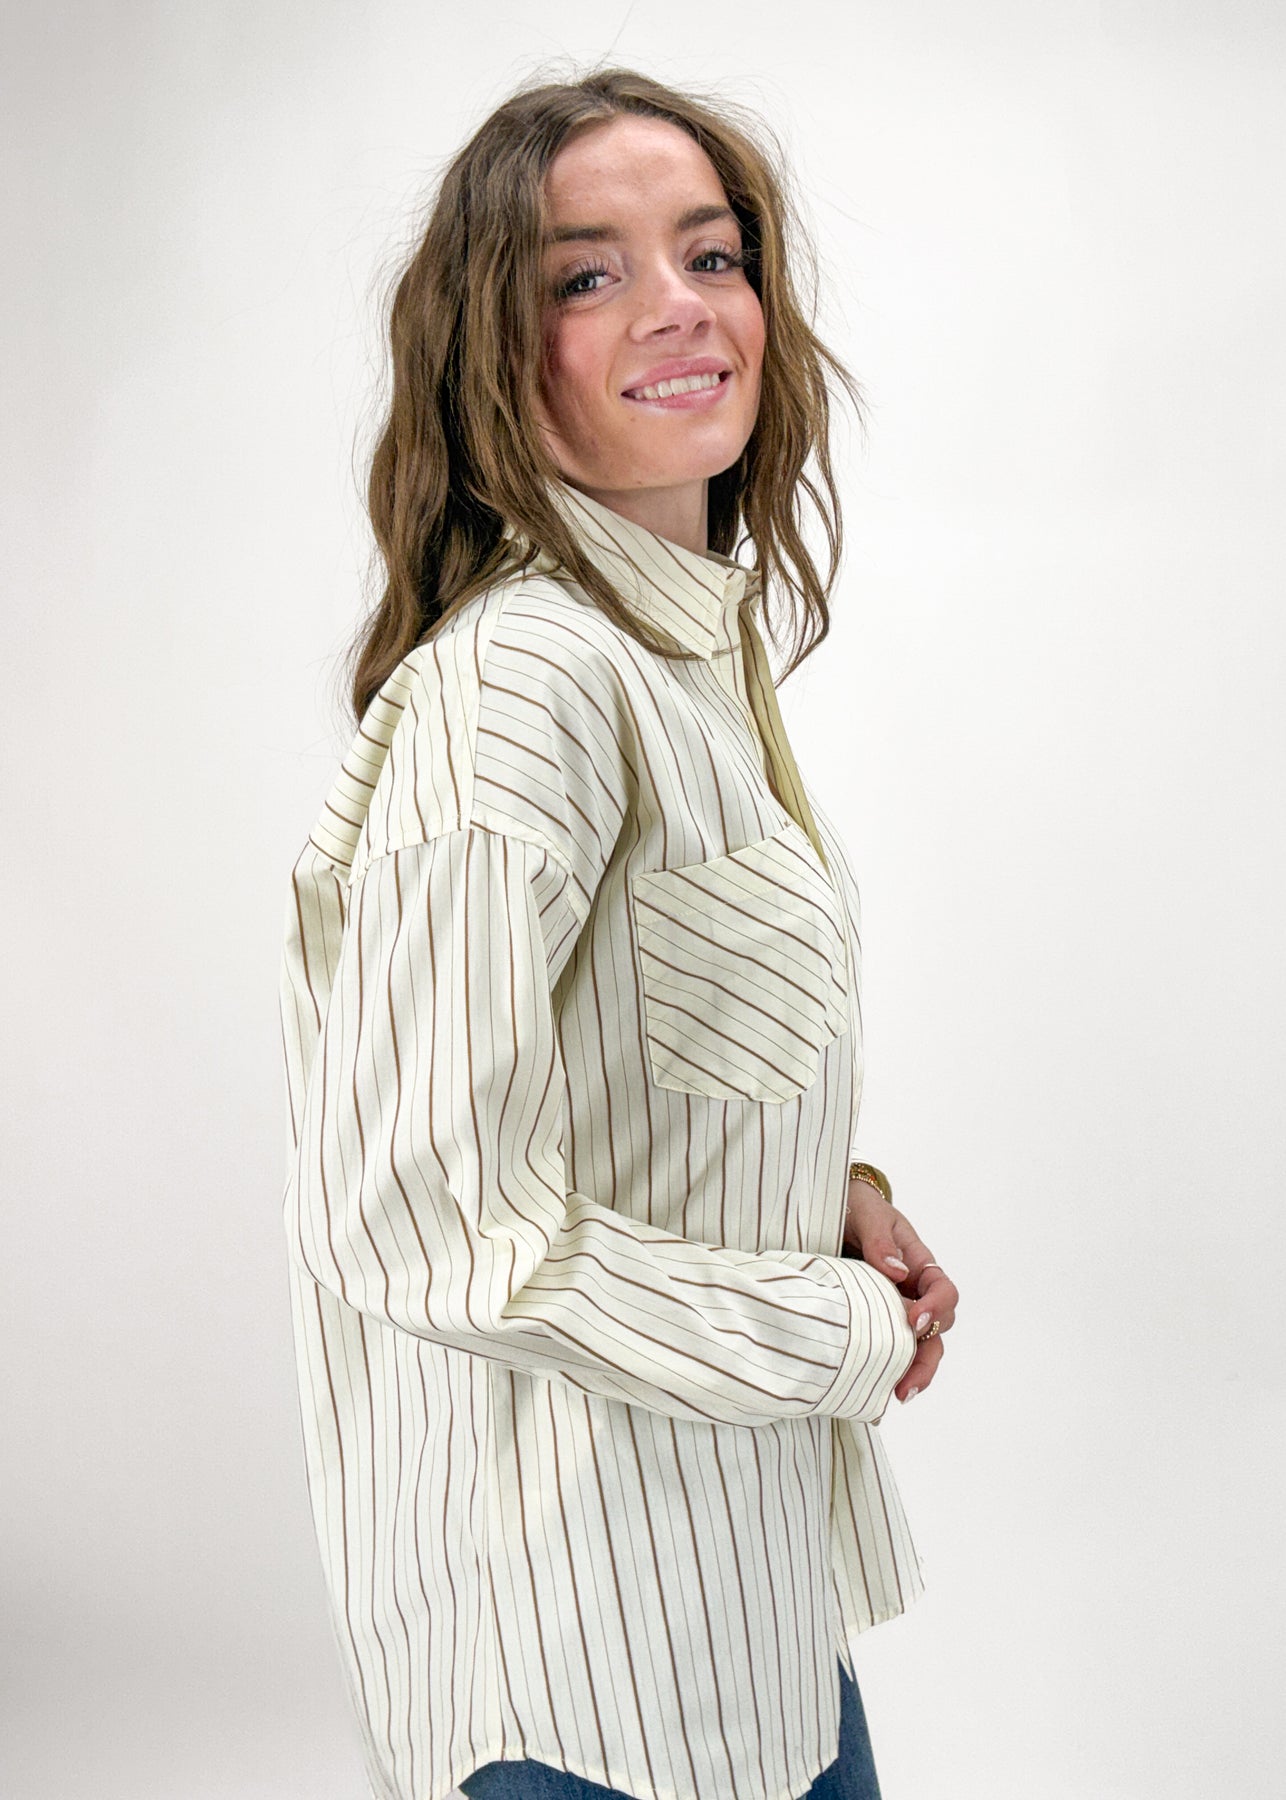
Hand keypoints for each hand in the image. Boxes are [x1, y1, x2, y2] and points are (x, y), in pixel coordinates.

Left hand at [843, 1174, 957, 1404]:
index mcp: (919, 1264)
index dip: (935, 1308)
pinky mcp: (871, 1322)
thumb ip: (880, 1239)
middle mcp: (912, 1292)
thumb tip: (897, 1272)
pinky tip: (873, 1390)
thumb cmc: (856, 1207)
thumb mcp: (867, 1213)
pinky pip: (886, 1349)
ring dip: (912, 1373)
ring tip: (897, 1395)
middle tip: (906, 1383)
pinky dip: (885, 1370)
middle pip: (936, 1332)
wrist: (832, 1211)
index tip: (913, 1320)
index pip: (943, 1290)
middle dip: (926, 1359)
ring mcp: (892, 1310)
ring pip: (916, 1348)